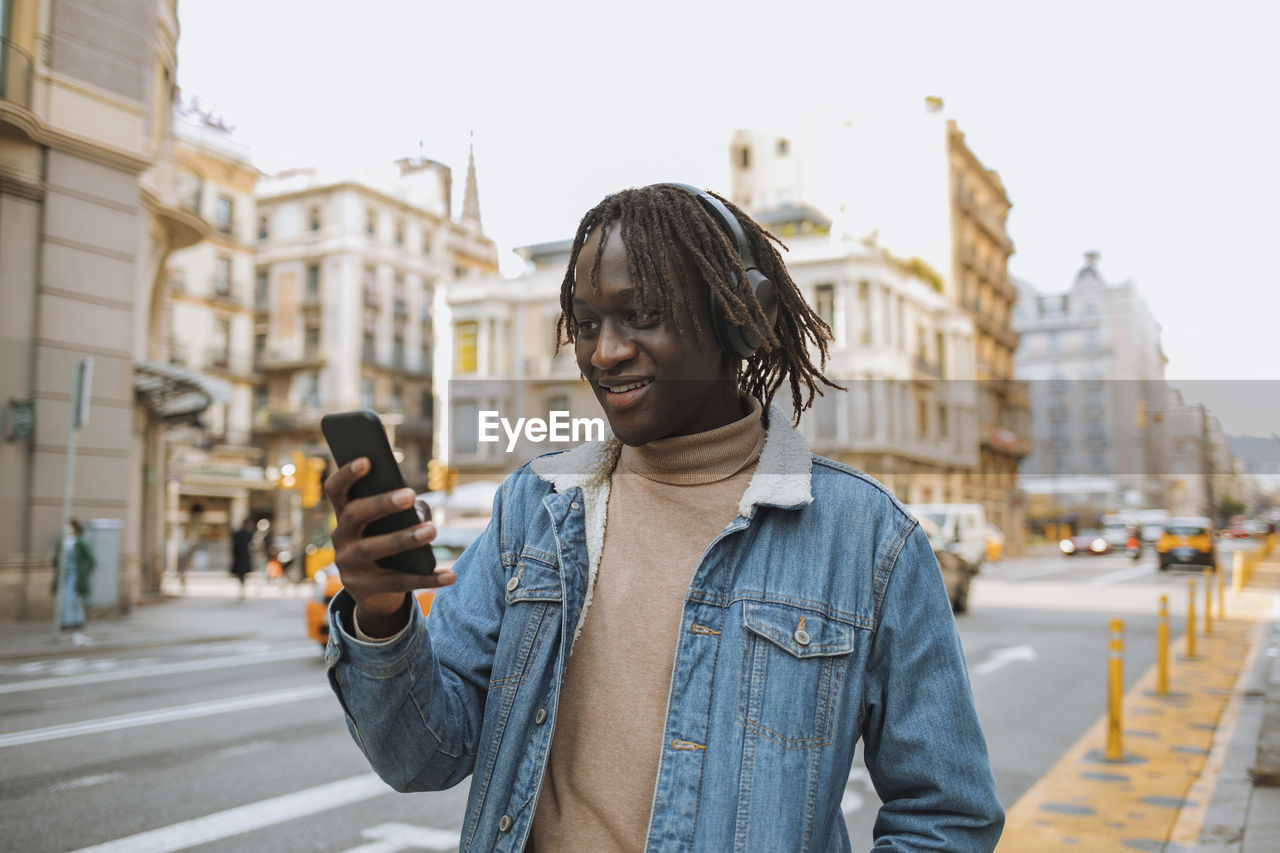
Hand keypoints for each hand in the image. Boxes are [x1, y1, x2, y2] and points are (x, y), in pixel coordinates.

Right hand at [324, 457, 455, 637]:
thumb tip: (419, 511)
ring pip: (373, 549)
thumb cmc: (386, 542)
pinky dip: (427, 578)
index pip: (336, 490)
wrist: (373, 592)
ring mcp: (349, 565)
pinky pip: (398, 582)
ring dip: (404, 538)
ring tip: (432, 530)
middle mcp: (341, 537)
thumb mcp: (389, 525)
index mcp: (344, 515)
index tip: (367, 460)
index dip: (347, 474)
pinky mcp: (363, 588)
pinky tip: (450, 575)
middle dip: (381, 503)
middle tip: (410, 494)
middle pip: (355, 515)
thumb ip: (405, 511)